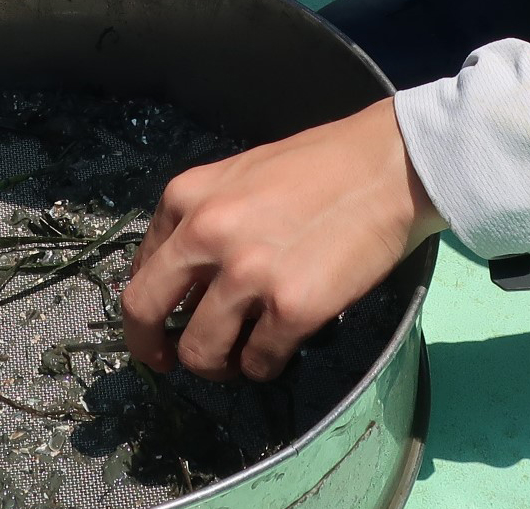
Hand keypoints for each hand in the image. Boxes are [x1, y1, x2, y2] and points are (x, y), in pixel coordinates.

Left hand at [121, 99, 444, 381]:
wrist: (388, 164)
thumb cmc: (320, 165)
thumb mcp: (239, 177)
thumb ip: (202, 219)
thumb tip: (183, 281)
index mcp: (187, 197)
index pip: (140, 268)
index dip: (148, 304)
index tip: (162, 321)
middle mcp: (206, 235)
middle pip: (144, 312)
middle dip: (151, 346)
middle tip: (169, 361)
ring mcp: (248, 274)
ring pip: (200, 351)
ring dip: (216, 363)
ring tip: (240, 355)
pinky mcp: (292, 307)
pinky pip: (258, 362)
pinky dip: (264, 365)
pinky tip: (282, 347)